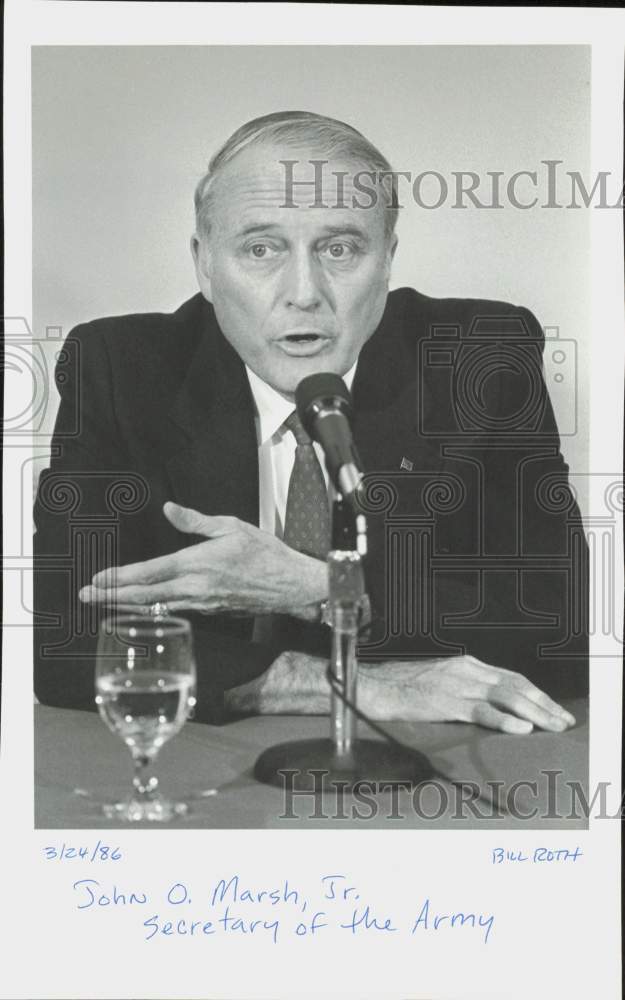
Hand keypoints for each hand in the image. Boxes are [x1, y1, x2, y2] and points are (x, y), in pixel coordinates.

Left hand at [78, 501, 326, 618]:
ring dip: (127, 605)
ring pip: (156, 606)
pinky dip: (151, 610)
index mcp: (197, 563)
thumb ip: (195, 521)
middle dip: (112, 596)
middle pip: (145, 595)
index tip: (98, 579)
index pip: (150, 573)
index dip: (120, 578)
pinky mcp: (209, 611)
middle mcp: (195, 588)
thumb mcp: (231, 526)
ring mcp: (201, 603)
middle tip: (86, 595)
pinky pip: (173, 610)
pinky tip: (140, 607)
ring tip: (104, 603)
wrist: (290, 585)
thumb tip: (168, 509)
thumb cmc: (265, 553)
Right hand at [359, 655, 575, 733]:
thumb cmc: (403, 687)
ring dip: (534, 713)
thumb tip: (491, 706)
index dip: (537, 694)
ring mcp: (456, 685)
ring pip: (505, 697)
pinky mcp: (445, 702)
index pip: (512, 678)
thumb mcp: (440, 681)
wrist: (373, 686)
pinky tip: (519, 729)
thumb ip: (464, 689)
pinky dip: (502, 720)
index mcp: (467, 665)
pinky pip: (480, 711)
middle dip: (544, 704)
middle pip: (516, 686)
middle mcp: (466, 670)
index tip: (554, 709)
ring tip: (553, 726)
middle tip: (563, 721)